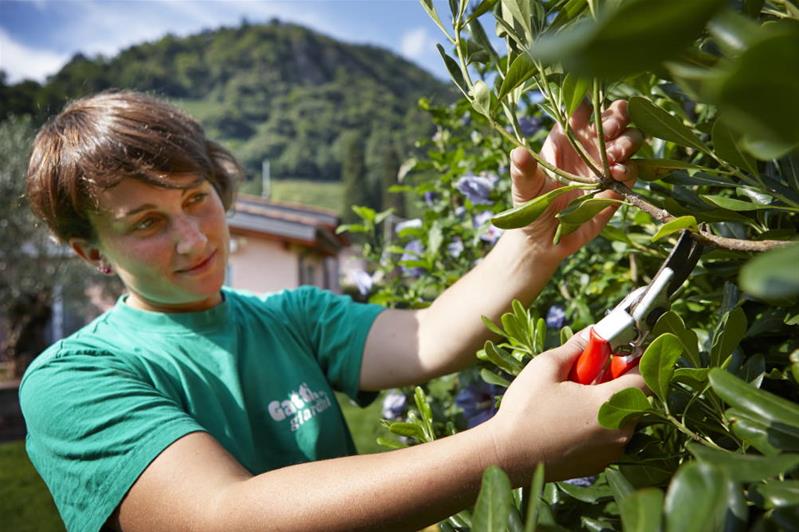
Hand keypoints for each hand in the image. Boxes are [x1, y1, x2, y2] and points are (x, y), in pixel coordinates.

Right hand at [487, 331, 645, 482]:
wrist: (507, 457)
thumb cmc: (525, 411)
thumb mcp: (546, 367)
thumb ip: (576, 346)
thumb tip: (592, 333)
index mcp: (611, 404)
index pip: (645, 376)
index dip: (634, 360)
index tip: (617, 352)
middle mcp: (620, 431)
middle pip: (635, 398)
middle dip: (617, 381)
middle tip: (589, 373)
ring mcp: (612, 451)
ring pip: (623, 418)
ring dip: (607, 403)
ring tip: (575, 398)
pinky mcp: (601, 464)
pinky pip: (611, 436)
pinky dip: (599, 424)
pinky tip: (570, 420)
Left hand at [509, 100, 643, 258]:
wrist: (544, 240)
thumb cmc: (529, 206)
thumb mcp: (524, 187)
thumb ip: (523, 169)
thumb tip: (518, 152)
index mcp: (566, 136)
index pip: (584, 108)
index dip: (590, 105)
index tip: (588, 115)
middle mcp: (590, 145)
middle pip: (617, 115)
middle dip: (618, 117)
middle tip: (609, 131)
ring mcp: (607, 164)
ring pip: (632, 138)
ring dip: (628, 141)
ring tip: (614, 155)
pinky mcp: (618, 186)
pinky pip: (633, 170)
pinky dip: (630, 169)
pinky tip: (617, 175)